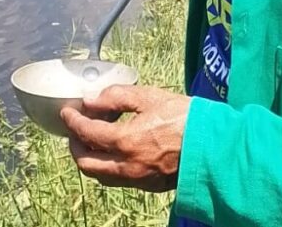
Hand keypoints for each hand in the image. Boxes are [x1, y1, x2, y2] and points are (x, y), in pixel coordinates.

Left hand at [61, 86, 191, 192]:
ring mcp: (136, 179)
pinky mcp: (148, 185)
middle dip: (75, 144)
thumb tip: (91, 100)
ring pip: (99, 175)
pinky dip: (107, 166)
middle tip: (76, 130)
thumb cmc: (186, 118)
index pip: (86, 133)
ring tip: (94, 141)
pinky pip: (117, 179)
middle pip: (85, 162)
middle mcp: (126, 165)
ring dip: (90, 158)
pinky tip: (115, 151)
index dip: (72, 121)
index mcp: (125, 141)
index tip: (67, 112)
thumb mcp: (150, 97)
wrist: (214, 146)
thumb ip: (117, 97)